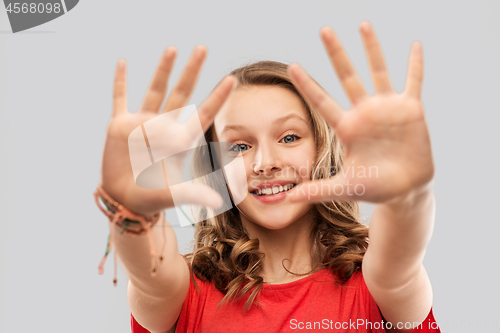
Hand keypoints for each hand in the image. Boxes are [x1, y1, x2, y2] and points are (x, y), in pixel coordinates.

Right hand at [100, 46, 234, 214]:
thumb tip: (218, 204)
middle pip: (181, 93)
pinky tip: (123, 63)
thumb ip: (193, 195)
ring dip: (163, 69)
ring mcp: (142, 124)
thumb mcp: (173, 195)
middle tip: (203, 48)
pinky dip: (121, 81)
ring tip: (174, 48)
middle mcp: (164, 127)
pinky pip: (120, 98)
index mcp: (179, 141)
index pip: (203, 114)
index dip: (218, 97)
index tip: (231, 79)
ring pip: (155, 90)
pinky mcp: (120, 126)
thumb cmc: (151, 199)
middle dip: (192, 71)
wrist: (124, 201)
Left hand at [287, 21, 433, 203]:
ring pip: (377, 71)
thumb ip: (317, 190)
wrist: (405, 189)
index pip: (321, 101)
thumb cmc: (374, 187)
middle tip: (323, 29)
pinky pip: (413, 81)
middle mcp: (364, 112)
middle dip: (336, 53)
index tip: (290, 66)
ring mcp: (387, 108)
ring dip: (371, 48)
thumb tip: (288, 200)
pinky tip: (415, 46)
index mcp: (347, 127)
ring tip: (362, 24)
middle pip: (347, 76)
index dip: (307, 84)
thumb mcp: (345, 187)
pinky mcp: (410, 109)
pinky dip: (415, 65)